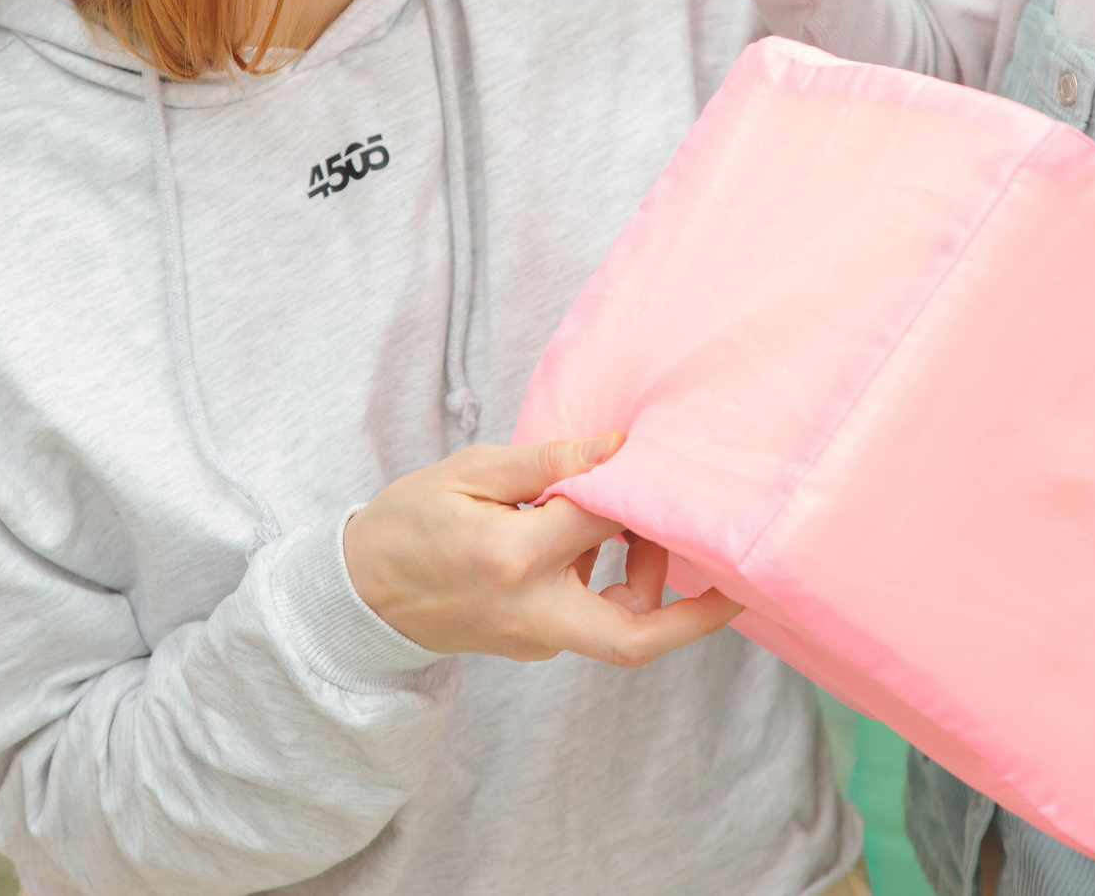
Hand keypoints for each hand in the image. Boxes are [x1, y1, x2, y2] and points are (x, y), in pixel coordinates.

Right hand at [342, 434, 740, 666]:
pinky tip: (602, 542)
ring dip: (646, 584)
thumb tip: (615, 448)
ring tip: (640, 526)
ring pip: (615, 630)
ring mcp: (531, 639)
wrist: (356, 594)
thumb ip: (545, 462)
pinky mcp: (529, 646)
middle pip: (633, 636)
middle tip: (737, 584)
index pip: (601, 521)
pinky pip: (587, 621)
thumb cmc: (407, 521)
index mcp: (513, 559)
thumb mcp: (468, 471)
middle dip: (694, 617)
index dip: (634, 487)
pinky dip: (610, 586)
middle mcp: (531, 612)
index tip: (651, 458)